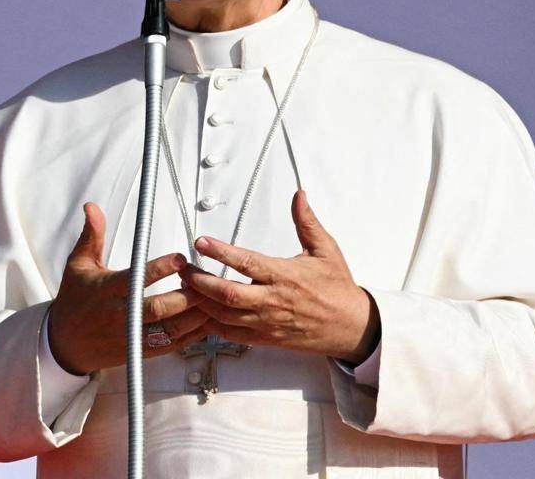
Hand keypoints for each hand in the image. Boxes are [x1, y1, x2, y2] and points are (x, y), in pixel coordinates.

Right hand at [47, 201, 208, 375]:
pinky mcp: (139, 353)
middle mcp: (120, 316)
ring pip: (168, 330)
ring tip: (210, 299)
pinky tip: (205, 322)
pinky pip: (170, 347)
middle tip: (205, 281)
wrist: (64, 343)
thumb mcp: (78, 265)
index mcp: (107, 291)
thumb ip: (92, 236)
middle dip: (185, 296)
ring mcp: (130, 337)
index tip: (180, 258)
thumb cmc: (74, 300)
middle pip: (157, 309)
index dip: (160, 269)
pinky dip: (190, 336)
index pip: (136, 280)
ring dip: (193, 316)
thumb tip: (92, 207)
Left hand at [178, 190, 380, 363]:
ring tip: (186, 286)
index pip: (246, 263)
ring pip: (223, 316)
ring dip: (201, 302)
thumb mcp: (326, 250)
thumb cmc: (337, 289)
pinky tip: (201, 312)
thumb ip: (307, 222)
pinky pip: (231, 334)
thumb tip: (299, 196)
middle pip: (226, 294)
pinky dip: (212, 324)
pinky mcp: (265, 338)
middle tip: (183, 269)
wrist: (351, 327)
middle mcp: (272, 301)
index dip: (220, 252)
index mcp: (284, 276)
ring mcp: (266, 323)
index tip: (201, 241)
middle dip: (199, 281)